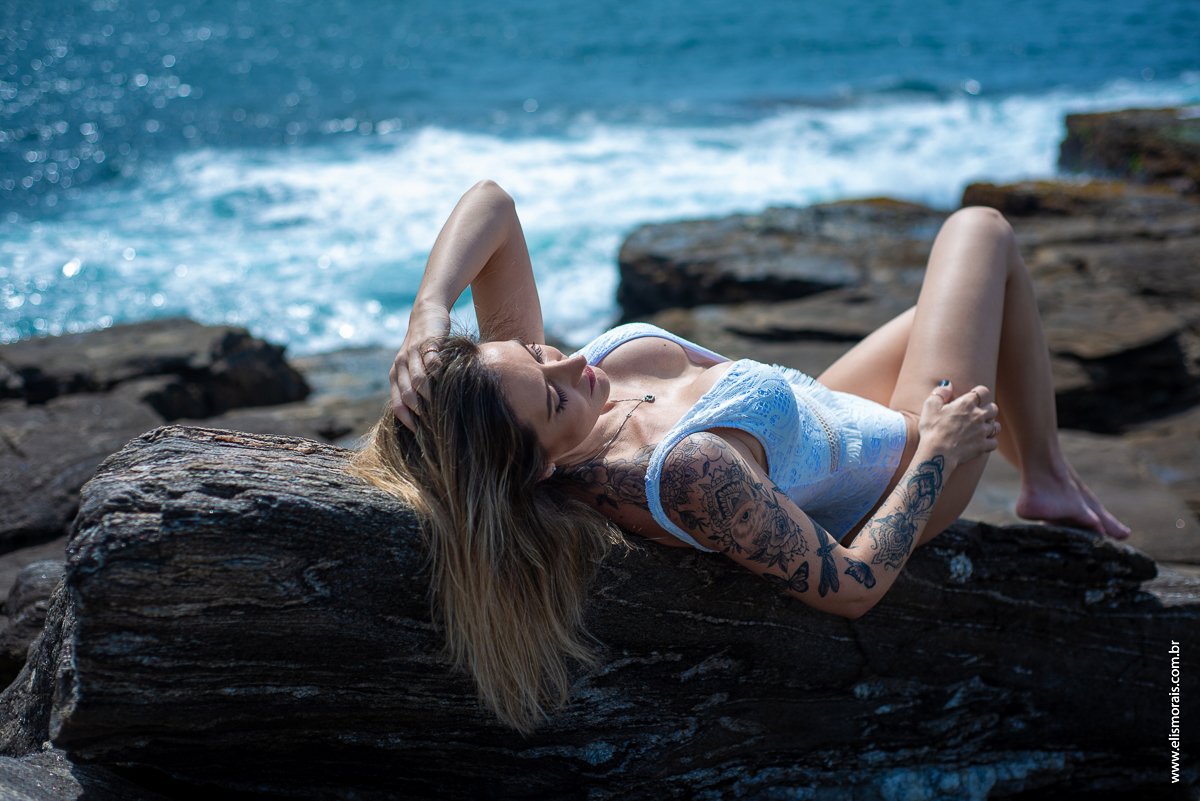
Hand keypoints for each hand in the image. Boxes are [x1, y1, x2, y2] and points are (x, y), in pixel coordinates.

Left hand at [390, 306, 450, 430]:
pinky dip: (439, 372)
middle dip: (418, 411)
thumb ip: (416, 387)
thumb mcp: (414, 367)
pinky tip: (448, 380)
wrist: (426, 315)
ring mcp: (413, 354)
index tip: (419, 433)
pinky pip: (432, 360)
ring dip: (428, 395)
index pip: (397, 404)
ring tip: (441, 406)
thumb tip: (427, 416)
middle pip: (406, 394)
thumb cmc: (423, 348)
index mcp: (395, 375)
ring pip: (418, 380)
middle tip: (433, 422)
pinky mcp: (427, 343)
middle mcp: (400, 366)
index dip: (407, 420)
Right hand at [918, 381, 999, 467]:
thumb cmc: (932, 428)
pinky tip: (982, 442)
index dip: (980, 393)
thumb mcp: (930, 406)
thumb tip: (948, 384)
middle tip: (977, 414)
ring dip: (991, 426)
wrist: (936, 452)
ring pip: (997, 426)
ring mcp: (982, 431)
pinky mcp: (982, 446)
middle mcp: (978, 416)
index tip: (974, 397)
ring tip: (982, 429)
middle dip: (988, 409)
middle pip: (994, 408)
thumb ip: (940, 392)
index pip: (983, 391)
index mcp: (966, 403)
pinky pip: (994, 443)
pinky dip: (989, 443)